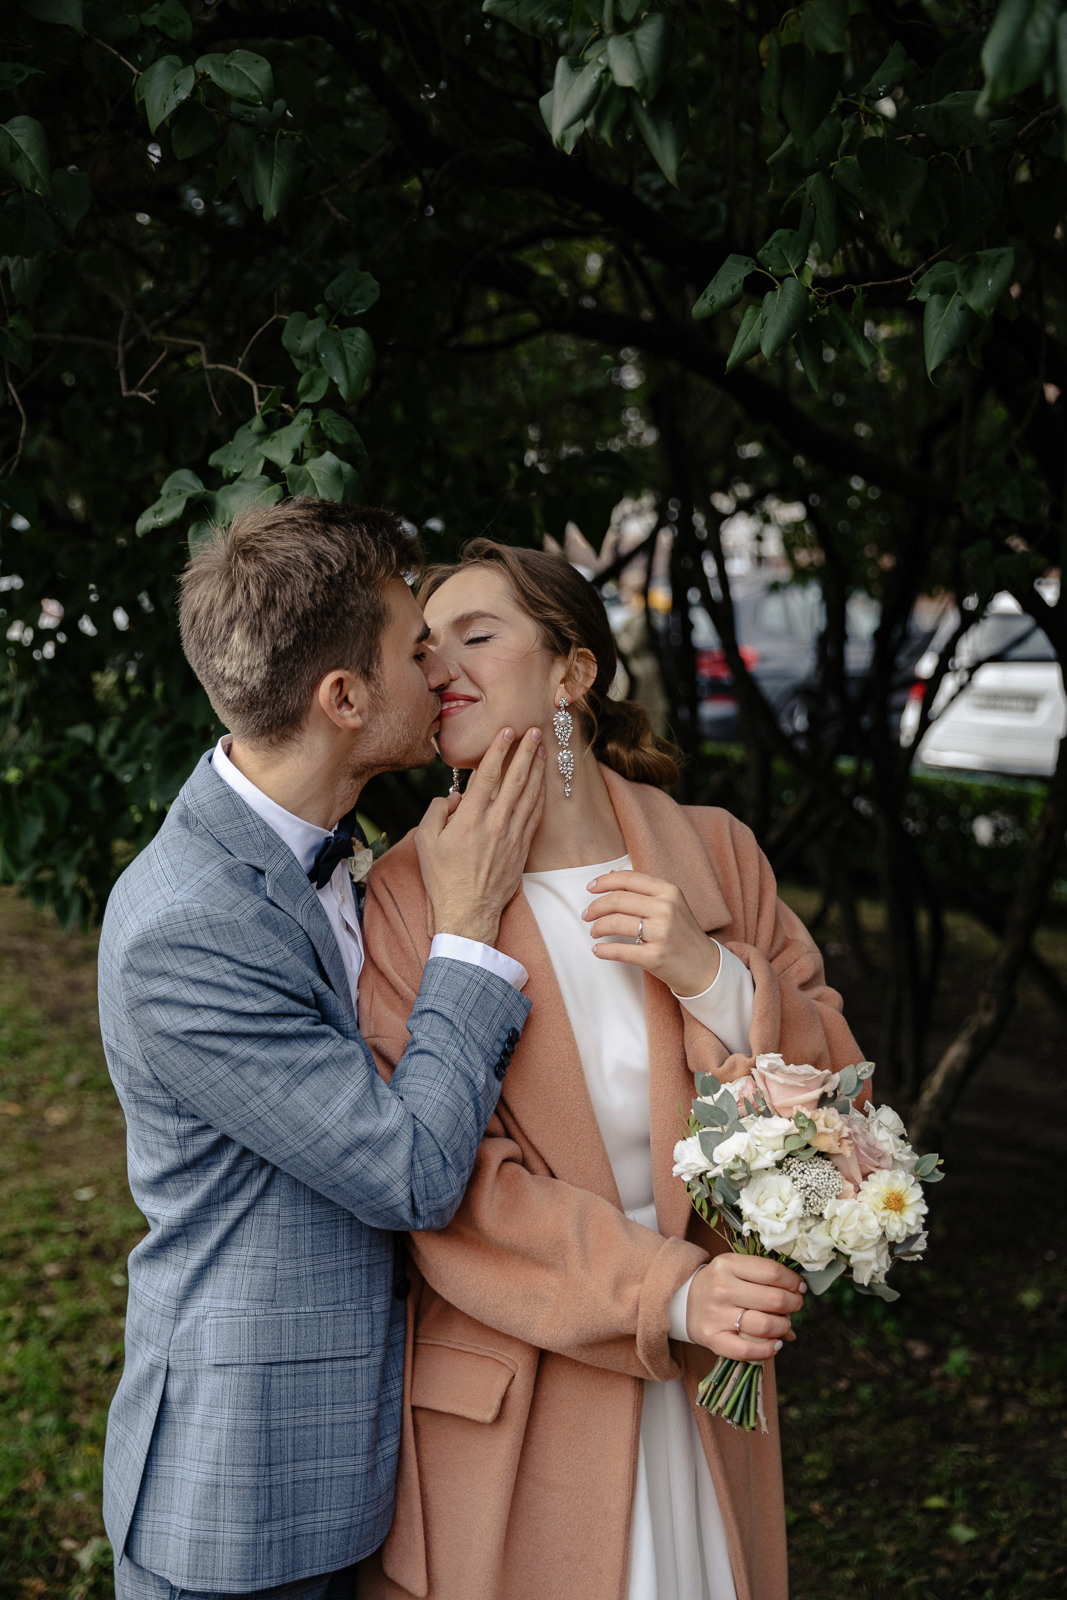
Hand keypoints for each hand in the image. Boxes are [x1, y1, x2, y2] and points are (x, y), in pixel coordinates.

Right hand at [416, 727, 545, 944]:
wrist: (468, 913)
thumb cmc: (443, 879)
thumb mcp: (426, 842)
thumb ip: (437, 811)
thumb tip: (453, 796)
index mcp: (470, 819)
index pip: (488, 775)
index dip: (498, 750)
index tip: (507, 730)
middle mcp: (495, 823)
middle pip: (515, 780)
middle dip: (526, 752)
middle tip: (534, 730)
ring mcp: (512, 836)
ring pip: (529, 795)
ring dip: (537, 770)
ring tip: (543, 749)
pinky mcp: (522, 849)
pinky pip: (534, 816)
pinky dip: (540, 796)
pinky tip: (543, 784)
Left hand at [582, 869, 718, 996]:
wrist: (705, 967)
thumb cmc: (683, 934)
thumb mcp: (671, 904)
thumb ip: (644, 890)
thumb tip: (610, 875)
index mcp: (669, 892)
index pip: (628, 879)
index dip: (604, 882)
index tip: (590, 888)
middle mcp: (666, 909)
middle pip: (617, 900)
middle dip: (595, 907)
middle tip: (587, 915)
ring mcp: (662, 933)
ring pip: (616, 923)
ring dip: (597, 927)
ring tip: (594, 932)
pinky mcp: (656, 957)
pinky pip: (620, 951)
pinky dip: (603, 950)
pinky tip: (598, 950)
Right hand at [685, 1252, 805, 1358]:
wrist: (682, 1301)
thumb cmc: (719, 1283)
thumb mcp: (735, 1268)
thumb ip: (764, 1278)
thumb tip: (799, 1295)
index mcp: (728, 1264)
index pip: (772, 1272)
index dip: (792, 1282)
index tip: (799, 1287)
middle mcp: (721, 1288)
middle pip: (773, 1299)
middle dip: (793, 1304)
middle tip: (795, 1305)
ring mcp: (716, 1315)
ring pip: (764, 1325)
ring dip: (784, 1327)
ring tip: (785, 1324)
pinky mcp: (712, 1338)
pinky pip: (747, 1350)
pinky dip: (768, 1350)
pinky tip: (776, 1344)